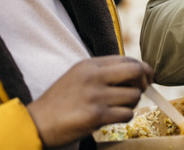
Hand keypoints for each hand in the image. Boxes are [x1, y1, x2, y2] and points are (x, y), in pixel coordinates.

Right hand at [26, 56, 153, 147]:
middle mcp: (94, 76)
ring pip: (134, 95)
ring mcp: (95, 96)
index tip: (147, 77)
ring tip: (118, 107)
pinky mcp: (96, 115)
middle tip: (140, 91)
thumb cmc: (59, 102)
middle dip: (144, 82)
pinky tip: (112, 118)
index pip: (128, 60)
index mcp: (89, 64)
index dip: (142, 69)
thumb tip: (138, 72)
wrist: (36, 123)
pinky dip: (124, 117)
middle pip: (137, 72)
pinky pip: (127, 114)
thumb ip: (103, 71)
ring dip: (132, 103)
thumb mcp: (78, 76)